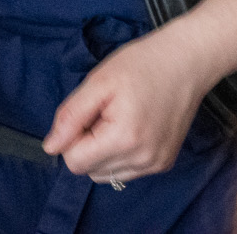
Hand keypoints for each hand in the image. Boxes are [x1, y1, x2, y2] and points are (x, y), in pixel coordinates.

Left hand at [43, 27, 214, 183]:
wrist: (186, 61)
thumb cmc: (142, 65)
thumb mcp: (98, 83)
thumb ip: (70, 117)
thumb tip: (50, 148)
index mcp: (124, 140)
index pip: (75, 162)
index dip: (73, 137)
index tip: (89, 112)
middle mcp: (143, 160)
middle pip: (90, 171)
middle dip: (88, 144)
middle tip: (104, 112)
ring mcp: (156, 164)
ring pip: (107, 175)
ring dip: (103, 152)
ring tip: (118, 119)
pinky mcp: (164, 163)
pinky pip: (127, 171)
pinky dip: (120, 153)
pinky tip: (132, 127)